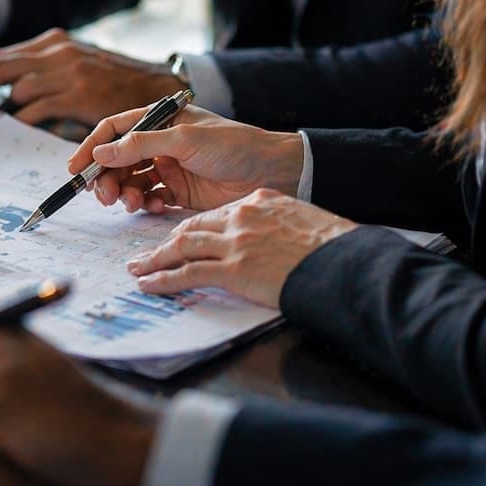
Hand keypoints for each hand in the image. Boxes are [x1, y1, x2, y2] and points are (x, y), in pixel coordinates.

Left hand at [0, 28, 180, 125]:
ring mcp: (68, 70)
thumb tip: (7, 105)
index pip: (1, 56)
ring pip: (15, 88)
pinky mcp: (79, 92)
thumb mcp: (76, 70)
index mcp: (53, 43)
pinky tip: (6, 129)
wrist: (159, 87)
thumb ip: (44, 80)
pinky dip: (19, 121)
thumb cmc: (115, 86)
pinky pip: (37, 108)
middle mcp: (57, 51)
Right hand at [67, 105, 304, 212]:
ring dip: (124, 193)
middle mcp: (160, 143)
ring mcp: (168, 168)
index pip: (114, 130)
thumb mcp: (184, 139)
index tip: (75, 169)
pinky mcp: (179, 191)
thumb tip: (101, 151)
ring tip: (130, 203)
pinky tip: (151, 207)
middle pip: (117, 160)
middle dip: (106, 177)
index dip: (91, 147)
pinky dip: (144, 204)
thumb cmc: (234, 145)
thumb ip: (141, 145)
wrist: (273, 171)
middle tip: (104, 195)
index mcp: (160, 120)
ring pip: (130, 181)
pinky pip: (149, 198)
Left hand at [128, 189, 357, 308]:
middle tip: (146, 254)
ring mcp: (236, 242)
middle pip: (192, 226)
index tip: (179, 238)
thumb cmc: (334, 249)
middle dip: (166, 242)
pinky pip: (188, 273)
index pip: (215, 214)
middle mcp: (242, 216)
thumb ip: (277, 228)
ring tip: (138, 269)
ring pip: (182, 245)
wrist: (347, 264)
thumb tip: (269, 245)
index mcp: (260, 201)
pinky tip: (148, 284)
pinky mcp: (234, 269)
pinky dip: (163, 279)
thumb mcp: (303, 224)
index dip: (193, 228)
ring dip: (155, 258)